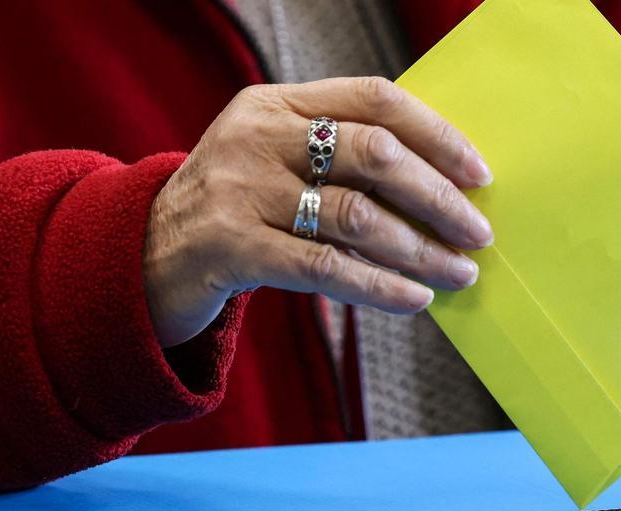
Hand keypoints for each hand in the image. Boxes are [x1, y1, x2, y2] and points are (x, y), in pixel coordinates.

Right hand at [144, 77, 493, 346]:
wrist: (141, 255)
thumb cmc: (237, 209)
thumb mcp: (277, 161)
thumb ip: (341, 159)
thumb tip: (445, 189)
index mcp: (278, 102)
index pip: (375, 99)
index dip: (436, 134)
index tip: (479, 173)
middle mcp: (258, 136)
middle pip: (375, 155)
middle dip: (438, 197)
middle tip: (478, 233)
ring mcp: (240, 189)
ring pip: (356, 217)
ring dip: (420, 250)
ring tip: (459, 274)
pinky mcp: (230, 247)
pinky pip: (325, 268)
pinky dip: (379, 286)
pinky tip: (414, 300)